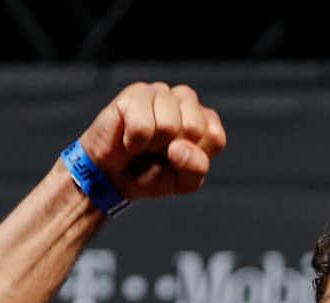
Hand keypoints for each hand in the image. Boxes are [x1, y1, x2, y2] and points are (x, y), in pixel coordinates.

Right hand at [77, 82, 226, 199]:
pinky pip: (142, 124)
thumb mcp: (183, 182)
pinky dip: (135, 141)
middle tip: (159, 151)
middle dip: (174, 149)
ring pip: (168, 124)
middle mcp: (183, 102)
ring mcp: (159, 94)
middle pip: (194, 127)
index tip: (179, 160)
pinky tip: (130, 138)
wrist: (114, 176)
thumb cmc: (150, 173)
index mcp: (202, 121)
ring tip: (145, 144)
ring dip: (153, 144)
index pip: (215, 136)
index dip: (196, 156)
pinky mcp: (135, 93)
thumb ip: (195, 168)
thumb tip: (180, 147)